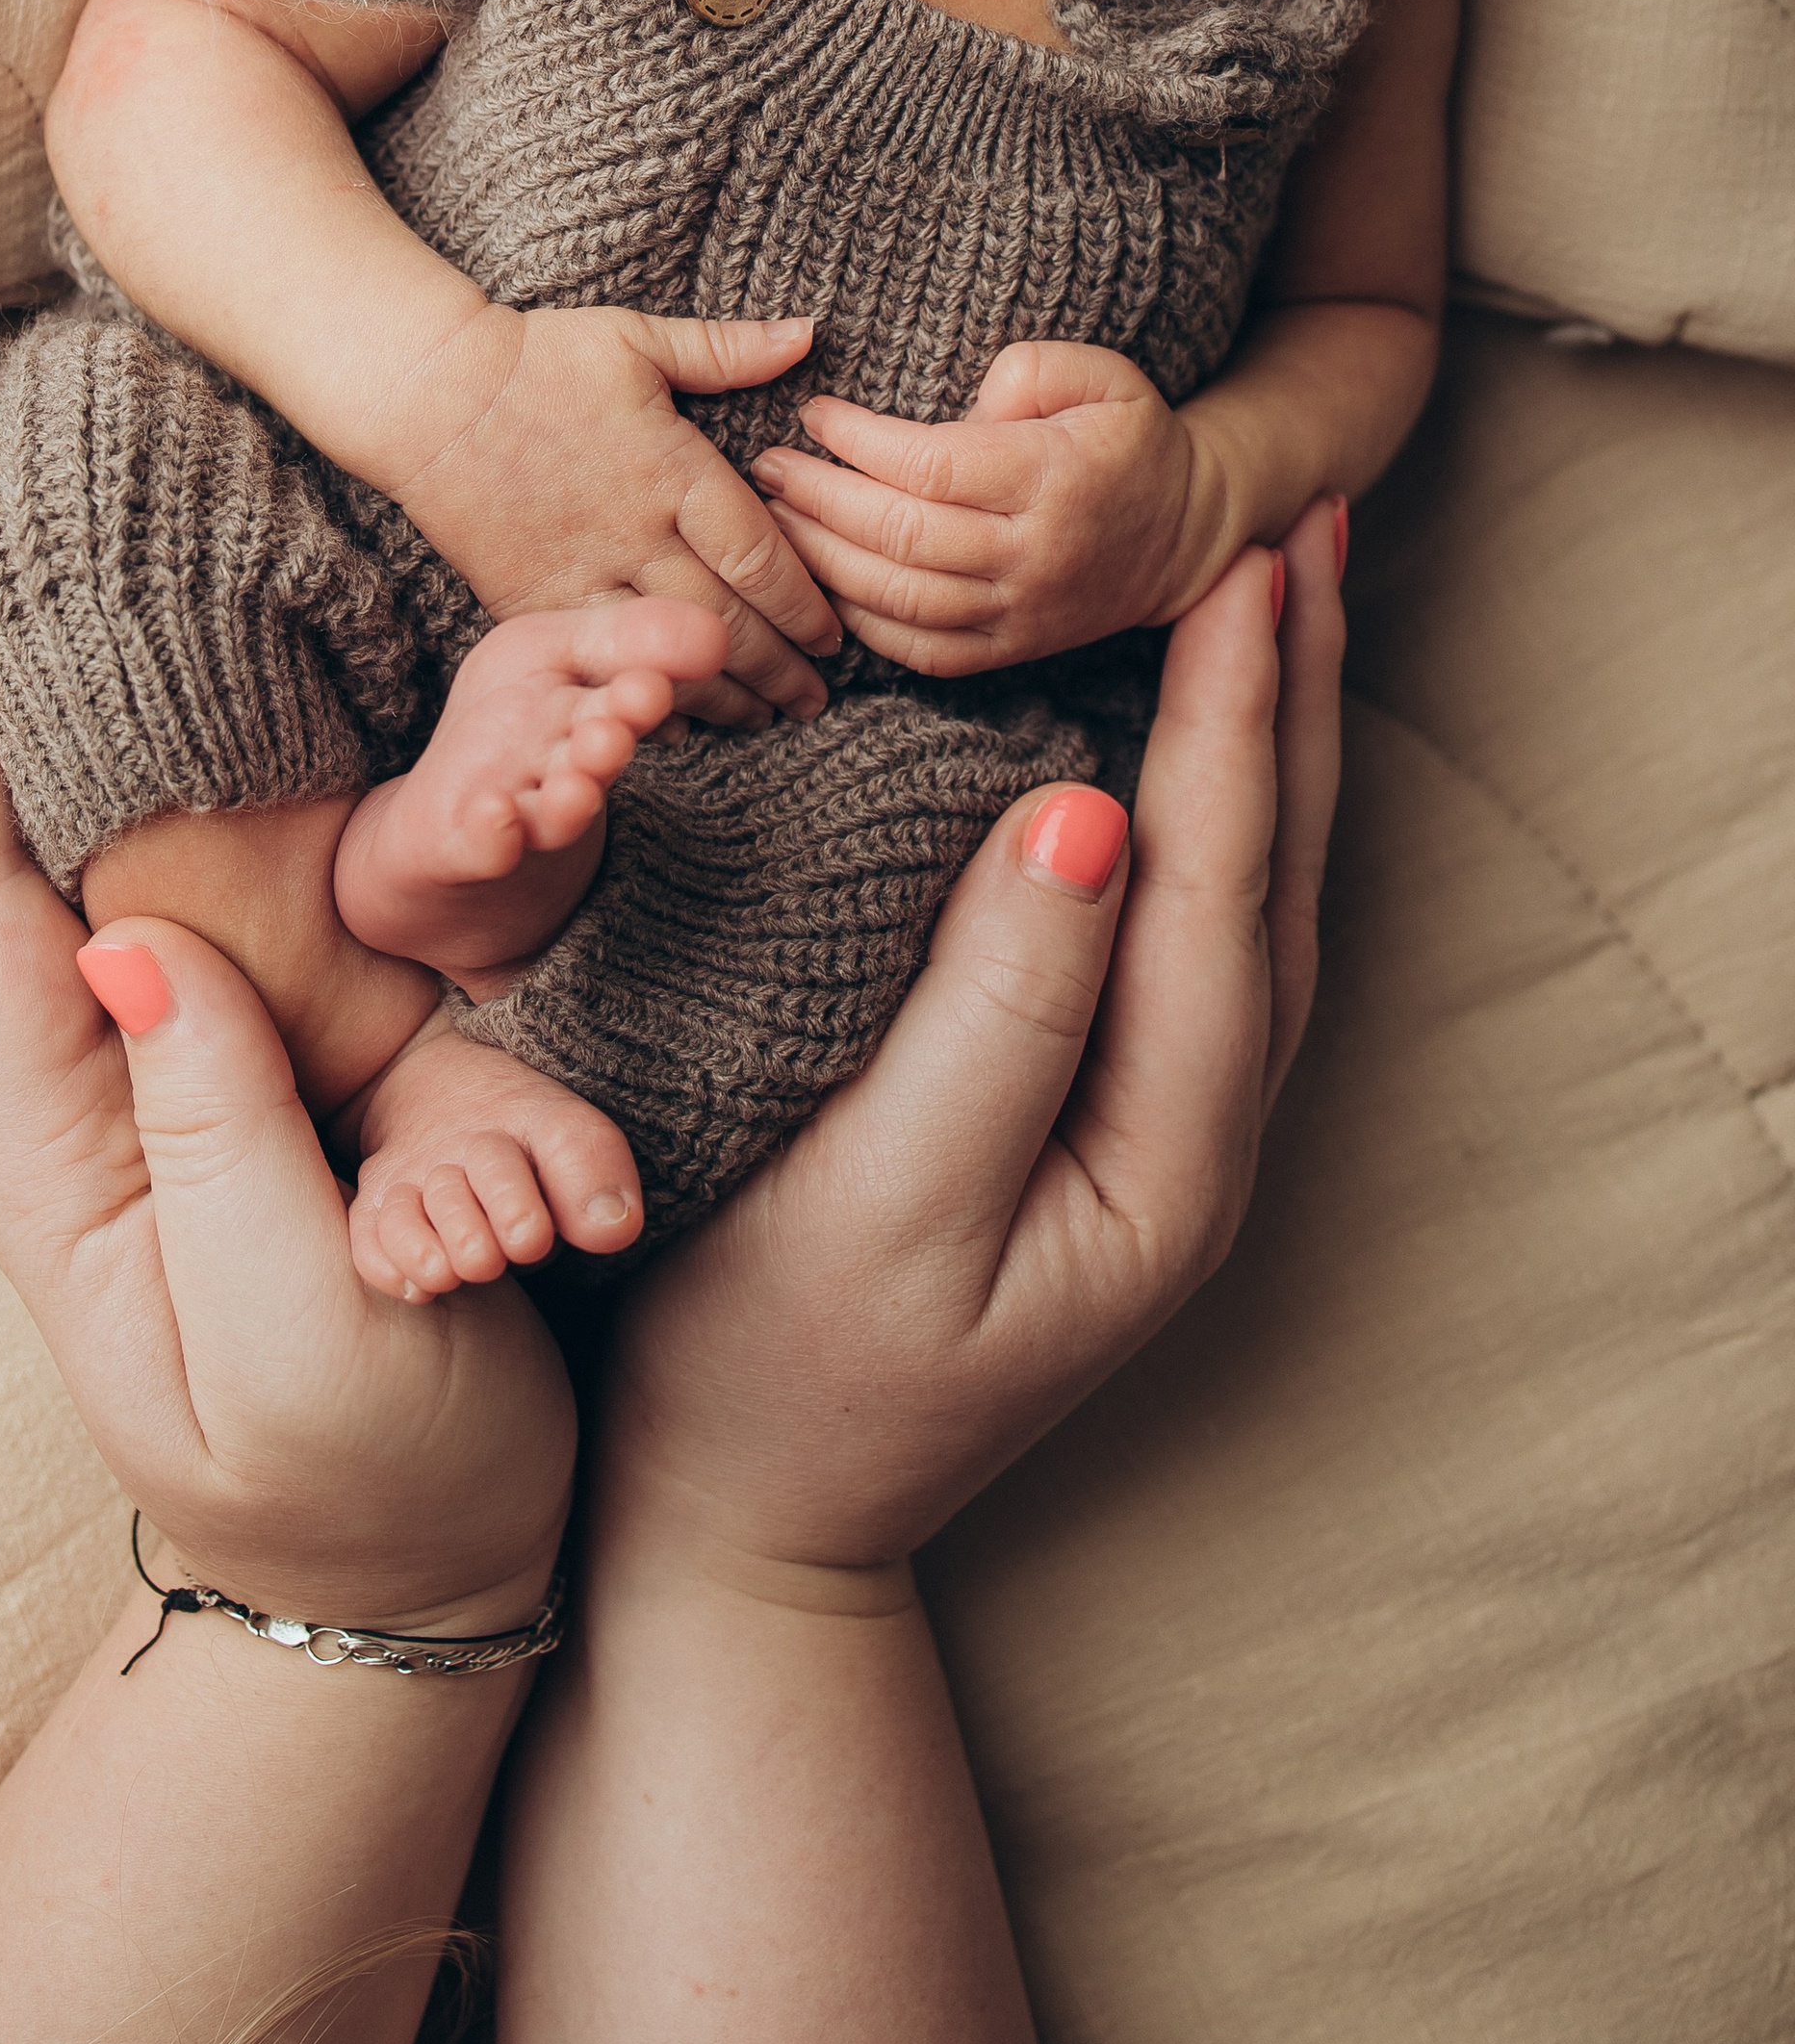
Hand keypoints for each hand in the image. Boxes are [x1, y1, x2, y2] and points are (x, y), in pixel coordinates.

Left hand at [0, 438, 572, 1634]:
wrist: (425, 1575)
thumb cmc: (355, 1480)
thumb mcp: (297, 1338)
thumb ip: (223, 1149)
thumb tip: (137, 949)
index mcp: (58, 1137)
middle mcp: (90, 1060)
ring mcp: (176, 1044)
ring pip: (100, 815)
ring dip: (61, 658)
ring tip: (6, 499)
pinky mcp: (274, 1039)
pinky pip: (222, 855)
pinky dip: (194, 727)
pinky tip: (172, 629)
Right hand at [381, 303, 840, 729]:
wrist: (428, 395)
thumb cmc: (538, 360)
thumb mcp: (636, 338)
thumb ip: (726, 350)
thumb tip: (808, 334)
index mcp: (673, 468)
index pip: (761, 556)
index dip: (806, 607)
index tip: (834, 637)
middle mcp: (635, 531)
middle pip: (726, 621)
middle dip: (780, 669)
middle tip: (816, 699)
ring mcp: (582, 572)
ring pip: (666, 651)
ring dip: (725, 695)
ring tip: (765, 718)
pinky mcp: (532, 600)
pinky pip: (599, 660)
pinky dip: (641, 692)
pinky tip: (675, 719)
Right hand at [594, 496, 1343, 1579]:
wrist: (738, 1521)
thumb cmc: (773, 1361)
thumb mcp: (879, 1192)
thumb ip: (996, 1007)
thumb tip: (1092, 812)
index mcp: (1162, 1154)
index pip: (1220, 880)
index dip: (1236, 707)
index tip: (1247, 551)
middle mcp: (1196, 1145)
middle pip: (1270, 874)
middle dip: (1291, 693)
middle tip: (1304, 521)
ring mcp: (1155, 1142)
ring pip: (1245, 896)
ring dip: (1265, 739)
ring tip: (1278, 601)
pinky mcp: (1095, 1129)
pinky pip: (1187, 930)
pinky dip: (1205, 808)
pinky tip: (1183, 748)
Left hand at [753, 338, 1229, 676]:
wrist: (1184, 533)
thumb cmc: (1128, 439)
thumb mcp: (1105, 375)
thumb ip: (1033, 367)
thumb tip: (963, 405)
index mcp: (1054, 479)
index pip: (932, 467)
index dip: (859, 441)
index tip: (814, 414)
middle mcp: (1033, 555)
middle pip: (902, 538)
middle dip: (819, 499)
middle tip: (766, 465)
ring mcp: (1019, 613)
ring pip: (900, 601)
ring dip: (821, 562)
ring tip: (771, 519)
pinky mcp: (1008, 651)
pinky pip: (918, 651)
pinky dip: (859, 621)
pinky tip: (818, 579)